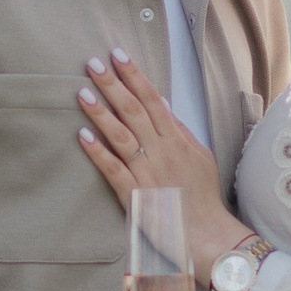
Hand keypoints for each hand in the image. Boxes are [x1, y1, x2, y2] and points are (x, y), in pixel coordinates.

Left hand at [75, 48, 243, 280]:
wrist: (208, 235)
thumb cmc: (202, 196)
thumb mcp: (200, 157)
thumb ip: (180, 130)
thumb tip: (163, 103)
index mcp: (177, 140)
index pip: (153, 100)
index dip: (134, 76)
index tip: (118, 55)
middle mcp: (162, 151)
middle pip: (134, 111)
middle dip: (112, 85)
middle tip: (93, 63)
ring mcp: (148, 172)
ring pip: (121, 136)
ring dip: (101, 113)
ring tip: (82, 92)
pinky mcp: (135, 195)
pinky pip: (113, 170)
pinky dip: (98, 152)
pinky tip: (82, 136)